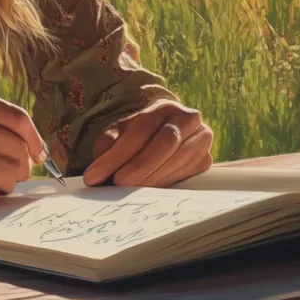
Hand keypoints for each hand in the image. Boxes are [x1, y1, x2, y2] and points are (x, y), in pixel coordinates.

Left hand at [81, 100, 212, 187]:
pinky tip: (148, 192)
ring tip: (128, 191)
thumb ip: (107, 146)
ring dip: (151, 178)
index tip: (94, 175)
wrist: (171, 138)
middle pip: (165, 142)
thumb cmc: (140, 137)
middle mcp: (187, 118)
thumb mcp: (120, 134)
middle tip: (117, 184)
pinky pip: (187, 173)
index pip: (139, 130)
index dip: (116, 155)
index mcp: (163, 107)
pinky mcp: (205, 160)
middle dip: (139, 165)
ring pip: (178, 159)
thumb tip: (94, 174)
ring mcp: (201, 138)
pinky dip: (165, 184)